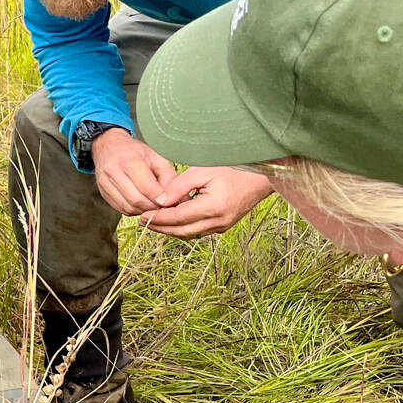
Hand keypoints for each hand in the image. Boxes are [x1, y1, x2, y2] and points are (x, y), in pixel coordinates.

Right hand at [91, 129, 176, 215]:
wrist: (108, 146)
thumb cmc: (135, 151)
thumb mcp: (156, 157)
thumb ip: (169, 177)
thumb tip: (179, 197)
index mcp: (130, 160)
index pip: (147, 188)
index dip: (161, 199)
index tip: (170, 202)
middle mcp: (114, 172)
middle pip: (137, 200)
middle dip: (153, 207)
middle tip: (163, 207)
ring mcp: (105, 183)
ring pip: (128, 207)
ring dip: (143, 211)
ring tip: (153, 205)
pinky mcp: (103, 192)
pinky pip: (121, 209)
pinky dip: (134, 210)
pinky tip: (141, 204)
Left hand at [142, 167, 273, 238]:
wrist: (261, 176)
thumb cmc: (234, 168)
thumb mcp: (202, 170)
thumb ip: (179, 186)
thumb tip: (160, 201)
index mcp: (212, 208)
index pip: (177, 218)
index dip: (158, 219)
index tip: (142, 216)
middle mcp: (218, 222)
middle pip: (181, 231)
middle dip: (160, 228)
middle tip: (142, 222)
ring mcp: (222, 226)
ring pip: (189, 234)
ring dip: (170, 229)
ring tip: (153, 221)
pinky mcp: (224, 226)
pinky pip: (198, 231)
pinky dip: (183, 227)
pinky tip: (172, 220)